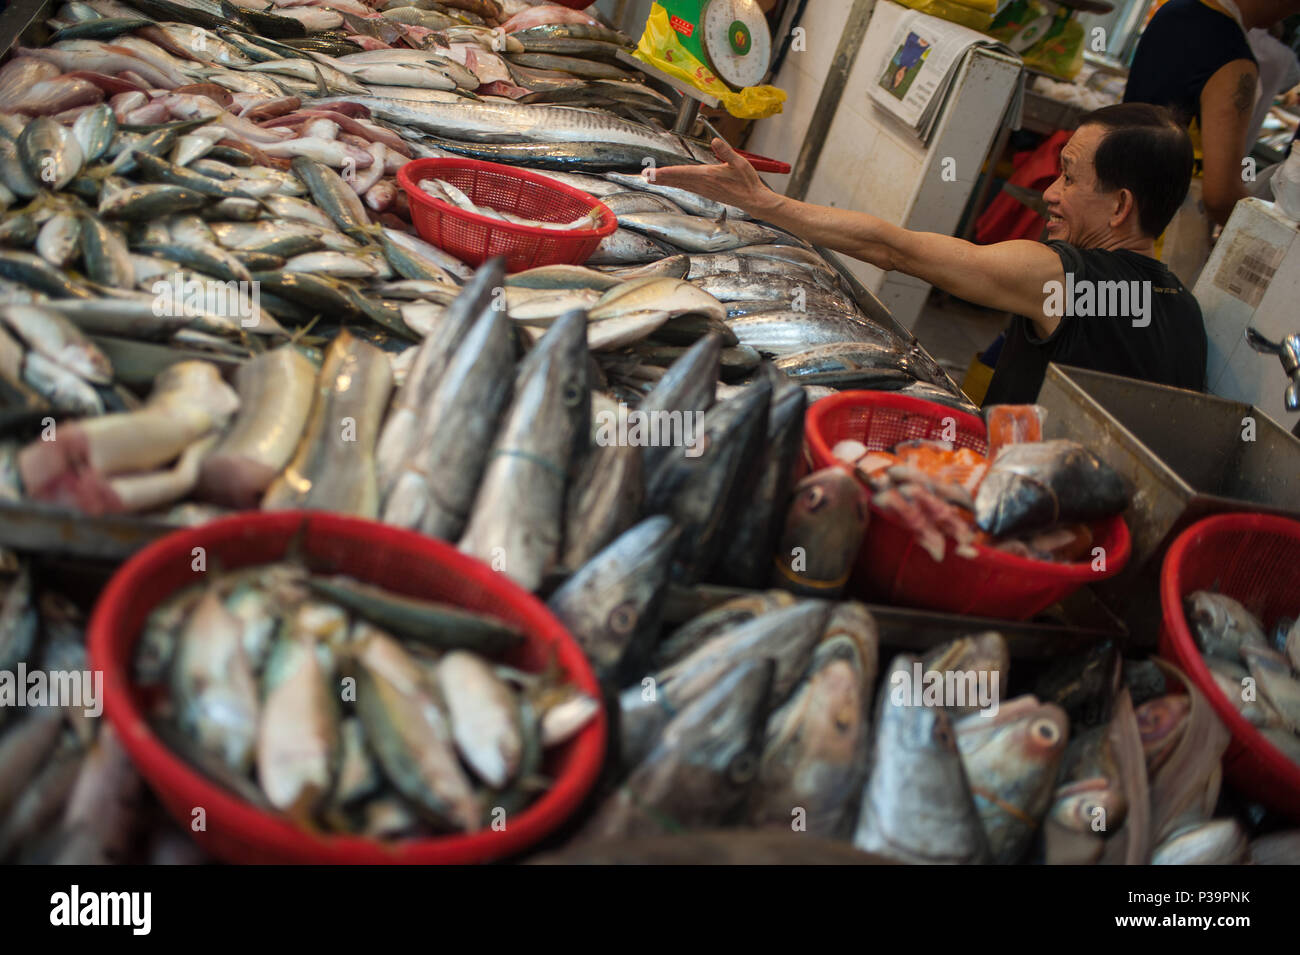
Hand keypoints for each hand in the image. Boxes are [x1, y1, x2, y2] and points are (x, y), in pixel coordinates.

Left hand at [649, 137, 778, 215]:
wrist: (753, 200)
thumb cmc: (747, 182)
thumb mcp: (739, 163)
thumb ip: (726, 152)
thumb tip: (715, 140)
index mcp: (709, 175)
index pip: (683, 173)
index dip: (667, 172)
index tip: (654, 173)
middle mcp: (703, 184)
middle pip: (678, 180)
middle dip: (661, 177)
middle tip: (645, 176)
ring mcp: (704, 190)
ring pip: (681, 184)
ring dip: (666, 181)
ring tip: (652, 179)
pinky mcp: (707, 192)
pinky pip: (687, 187)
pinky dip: (677, 184)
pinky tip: (672, 183)